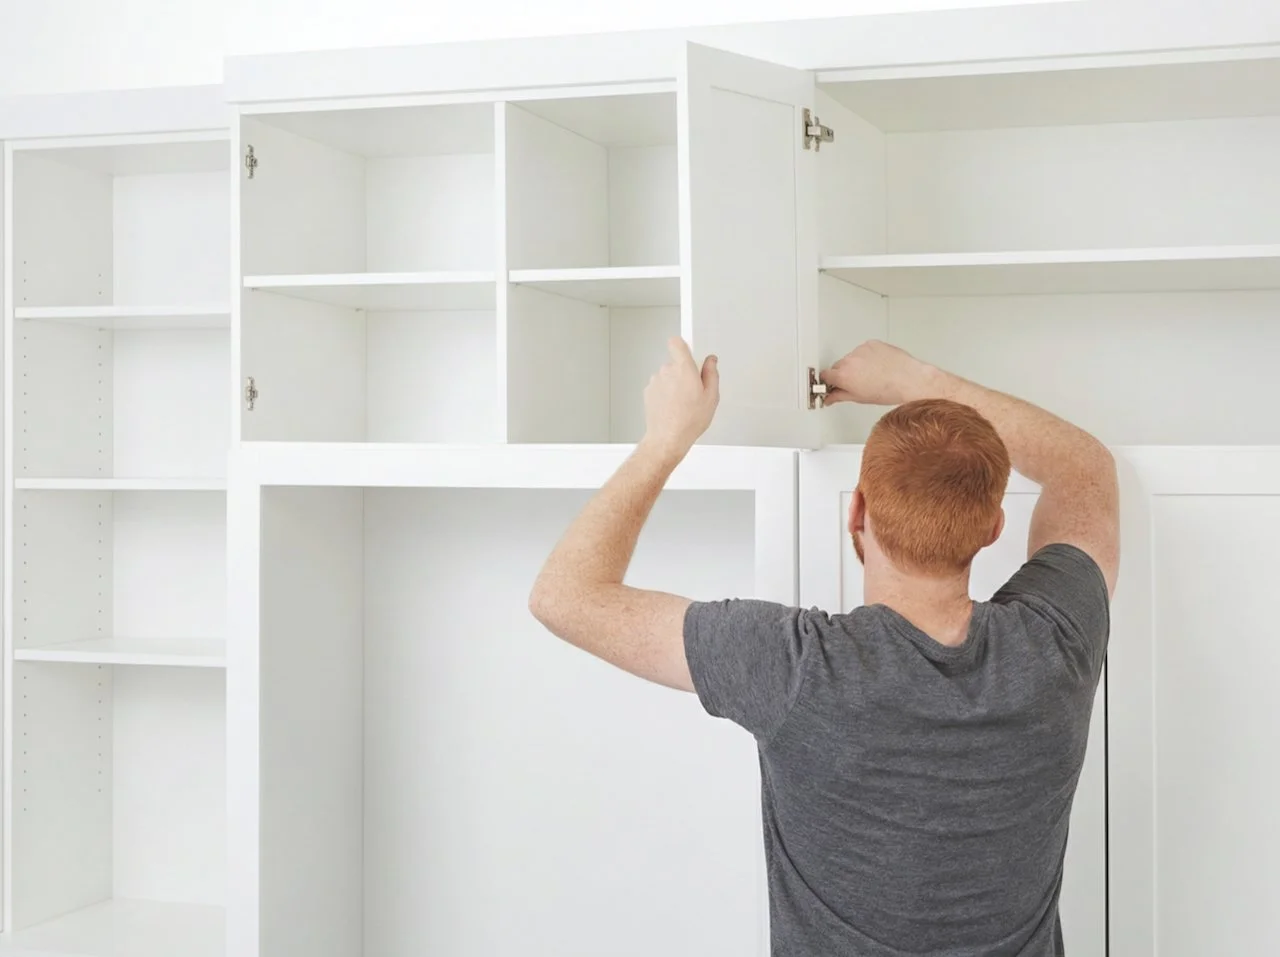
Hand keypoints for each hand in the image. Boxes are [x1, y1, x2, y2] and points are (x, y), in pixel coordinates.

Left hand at [641, 337, 719, 461]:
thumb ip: (711, 373)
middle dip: (683, 372)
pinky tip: (673, 407)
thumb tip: (711, 361)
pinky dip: (665, 394)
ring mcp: (655, 381)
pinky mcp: (648, 391)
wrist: (667, 438)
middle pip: (675, 363)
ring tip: (683, 403)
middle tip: (693, 390)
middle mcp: (666, 371)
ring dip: (674, 384)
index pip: (677, 343)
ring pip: (667, 376)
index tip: (689, 352)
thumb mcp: (711, 397)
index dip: (683, 346)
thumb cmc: (689, 421)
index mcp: (683, 369)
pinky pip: (660, 386)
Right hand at [821, 340, 931, 406]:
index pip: (825, 375)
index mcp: (843, 375)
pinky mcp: (871, 343)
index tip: (831, 385)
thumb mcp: (860, 398)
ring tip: (871, 374)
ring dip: (856, 364)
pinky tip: (877, 366)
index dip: (828, 382)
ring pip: (851, 357)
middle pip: (838, 366)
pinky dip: (867, 356)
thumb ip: (840, 396)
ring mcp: (861, 350)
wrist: (909, 379)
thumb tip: (831, 397)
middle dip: (843, 374)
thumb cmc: (889, 390)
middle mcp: (849, 360)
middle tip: (856, 383)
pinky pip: (863, 350)